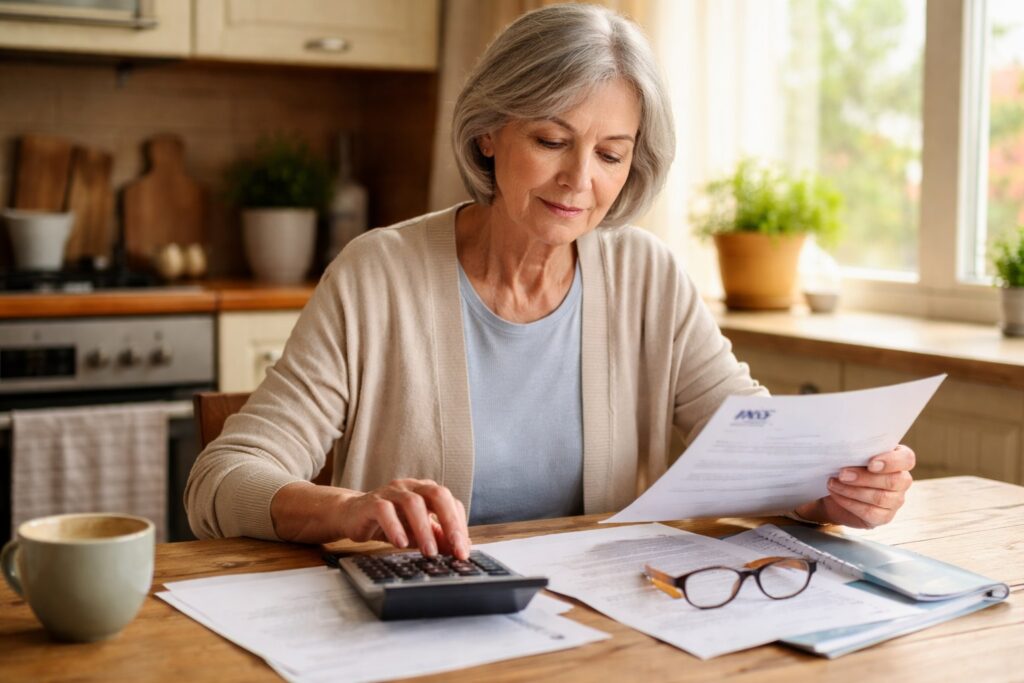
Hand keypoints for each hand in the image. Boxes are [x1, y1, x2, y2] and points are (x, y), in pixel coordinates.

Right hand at [338, 478, 470, 559]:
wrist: (352, 515)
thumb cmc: (389, 521)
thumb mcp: (417, 532)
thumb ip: (438, 538)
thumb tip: (461, 550)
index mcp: (427, 491)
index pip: (451, 503)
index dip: (460, 526)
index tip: (463, 551)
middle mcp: (412, 487)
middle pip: (437, 495)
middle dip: (450, 521)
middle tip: (455, 547)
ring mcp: (392, 492)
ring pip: (412, 503)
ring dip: (424, 529)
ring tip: (430, 552)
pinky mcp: (372, 502)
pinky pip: (385, 510)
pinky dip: (395, 527)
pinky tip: (401, 544)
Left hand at [793, 445, 914, 527]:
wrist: (836, 491)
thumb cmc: (846, 466)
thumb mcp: (851, 455)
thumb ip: (856, 450)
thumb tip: (844, 446)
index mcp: (898, 460)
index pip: (906, 459)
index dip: (891, 462)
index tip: (871, 463)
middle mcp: (901, 481)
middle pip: (893, 481)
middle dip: (864, 478)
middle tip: (842, 474)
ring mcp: (895, 500)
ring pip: (881, 498)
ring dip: (852, 490)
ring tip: (832, 483)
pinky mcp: (884, 517)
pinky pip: (870, 512)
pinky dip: (849, 503)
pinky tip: (836, 495)